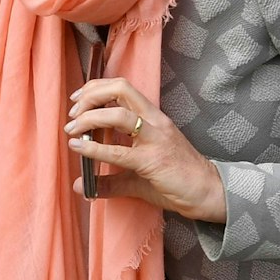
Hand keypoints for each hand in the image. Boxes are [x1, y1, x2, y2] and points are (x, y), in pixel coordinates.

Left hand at [64, 78, 226, 222]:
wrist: (207, 192)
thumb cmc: (176, 179)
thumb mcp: (137, 175)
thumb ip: (109, 179)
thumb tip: (81, 185)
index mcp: (152, 117)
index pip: (122, 87)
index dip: (95, 87)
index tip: (76, 99)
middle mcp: (154, 121)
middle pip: (120, 89)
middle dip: (90, 96)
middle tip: (72, 114)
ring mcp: (155, 139)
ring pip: (118, 115)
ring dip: (88, 118)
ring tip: (72, 130)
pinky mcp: (153, 160)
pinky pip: (119, 151)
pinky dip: (94, 147)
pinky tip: (79, 147)